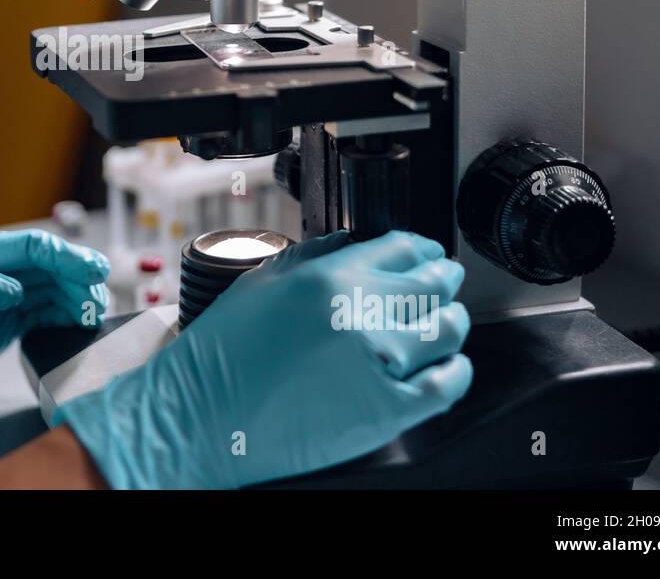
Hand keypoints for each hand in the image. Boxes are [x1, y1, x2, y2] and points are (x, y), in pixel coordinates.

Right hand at [54, 230, 472, 488]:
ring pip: (446, 329)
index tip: (426, 254)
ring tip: (443, 321)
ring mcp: (379, 362)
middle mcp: (361, 314)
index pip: (402, 247)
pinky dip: (455, 369)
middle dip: (441, 278)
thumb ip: (315, 256)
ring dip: (450, 319)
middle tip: (442, 281)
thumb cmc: (223, 352)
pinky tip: (448, 364)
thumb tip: (356, 244)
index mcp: (330, 278)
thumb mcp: (262, 282)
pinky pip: (446, 383)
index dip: (421, 248)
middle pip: (431, 284)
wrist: (204, 416)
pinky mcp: (388, 410)